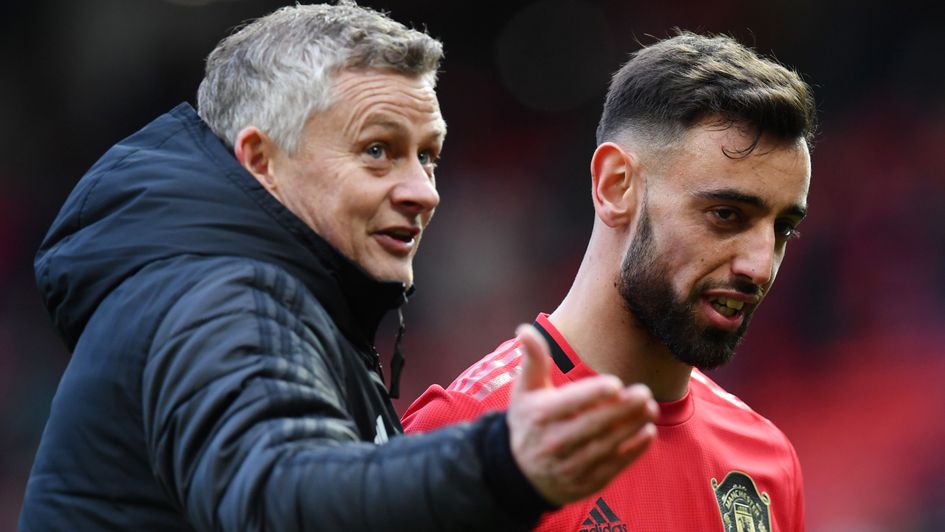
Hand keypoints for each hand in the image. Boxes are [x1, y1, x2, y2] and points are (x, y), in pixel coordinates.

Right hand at [507, 324, 657, 504]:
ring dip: (631, 428)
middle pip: (592, 425)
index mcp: (540, 416)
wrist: (521, 474)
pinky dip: (632, 451)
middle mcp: (554, 442)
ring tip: (651, 408)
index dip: (592, 394)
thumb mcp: (524, 391)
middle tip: (645, 392)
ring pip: (606, 446)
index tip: (616, 383)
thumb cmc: (529, 421)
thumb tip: (524, 329)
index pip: (569, 403)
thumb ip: (532, 360)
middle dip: (621, 410)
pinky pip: (613, 466)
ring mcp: (570, 465)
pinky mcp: (586, 481)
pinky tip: (648, 433)